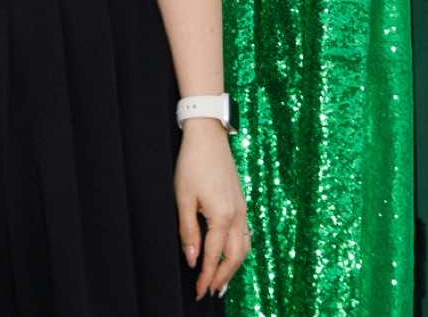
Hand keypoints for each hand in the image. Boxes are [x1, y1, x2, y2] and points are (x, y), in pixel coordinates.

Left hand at [175, 119, 249, 299]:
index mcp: (222, 216)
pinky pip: (245, 235)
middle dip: (223, 277)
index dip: (206, 276)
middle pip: (235, 257)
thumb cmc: (193, 163)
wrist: (209, 137)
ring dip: (233, 266)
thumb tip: (192, 258)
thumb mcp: (183, 197)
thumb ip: (188, 230)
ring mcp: (243, 209)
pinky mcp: (242, 203)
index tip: (199, 291)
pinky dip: (238, 251)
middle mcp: (237, 216)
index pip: (213, 256)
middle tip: (211, 291)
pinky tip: (230, 254)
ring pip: (244, 248)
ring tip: (221, 280)